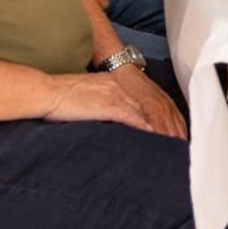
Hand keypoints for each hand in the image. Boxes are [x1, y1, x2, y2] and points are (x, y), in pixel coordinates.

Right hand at [43, 72, 182, 136]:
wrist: (45, 91)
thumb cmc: (59, 98)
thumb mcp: (87, 97)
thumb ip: (101, 105)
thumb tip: (107, 117)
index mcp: (117, 84)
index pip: (149, 99)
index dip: (165, 114)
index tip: (175, 128)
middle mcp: (121, 87)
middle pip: (155, 105)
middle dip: (171, 124)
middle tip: (182, 140)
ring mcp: (117, 95)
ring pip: (149, 112)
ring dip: (163, 130)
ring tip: (174, 144)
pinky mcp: (109, 105)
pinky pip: (134, 119)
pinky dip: (147, 130)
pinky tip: (156, 140)